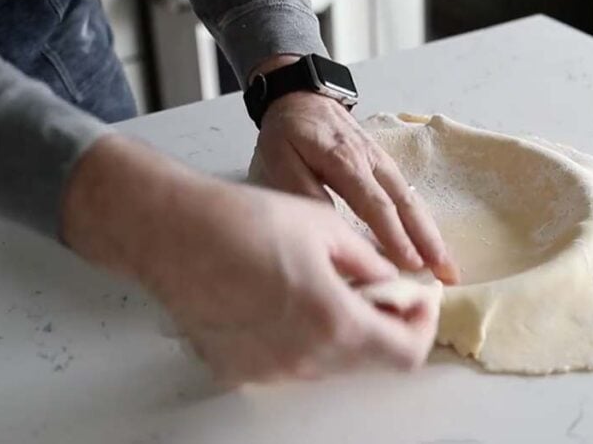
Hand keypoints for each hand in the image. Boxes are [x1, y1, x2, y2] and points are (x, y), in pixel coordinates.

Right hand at [62, 136, 438, 382]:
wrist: (171, 231)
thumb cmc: (243, 221)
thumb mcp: (326, 228)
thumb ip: (371, 264)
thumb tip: (393, 282)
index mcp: (335, 321)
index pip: (406, 352)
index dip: (421, 326)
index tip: (418, 300)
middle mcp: (304, 359)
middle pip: (369, 360)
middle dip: (385, 325)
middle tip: (379, 287)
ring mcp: (269, 371)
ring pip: (330, 363)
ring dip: (344, 331)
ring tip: (327, 286)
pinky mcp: (239, 370)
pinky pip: (289, 363)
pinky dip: (302, 338)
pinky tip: (284, 299)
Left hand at [256, 91, 459, 283]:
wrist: (301, 96)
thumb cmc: (288, 133)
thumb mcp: (279, 159)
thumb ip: (303, 192)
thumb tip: (330, 228)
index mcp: (345, 161)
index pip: (376, 204)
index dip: (395, 236)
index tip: (411, 264)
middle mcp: (372, 162)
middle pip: (406, 204)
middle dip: (428, 240)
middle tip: (447, 273)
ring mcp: (383, 162)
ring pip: (413, 200)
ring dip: (432, 233)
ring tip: (448, 265)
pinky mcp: (385, 165)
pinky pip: (408, 195)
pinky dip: (422, 220)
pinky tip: (431, 242)